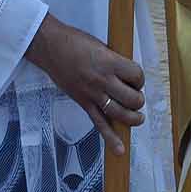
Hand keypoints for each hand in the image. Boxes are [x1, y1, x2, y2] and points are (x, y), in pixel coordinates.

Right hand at [25, 14, 144, 153]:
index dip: (140, 78)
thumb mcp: (101, 45)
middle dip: (138, 100)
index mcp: (110, 62)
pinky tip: (119, 149)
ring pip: (119, 113)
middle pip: (132, 98)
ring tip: (137, 118)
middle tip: (135, 96)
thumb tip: (127, 74)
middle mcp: (103, 80)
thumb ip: (115, 60)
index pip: (137, 76)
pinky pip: (99, 123)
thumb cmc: (75, 42)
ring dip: (133, 118)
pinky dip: (110, 138)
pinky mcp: (83, 103)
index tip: (136, 78)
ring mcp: (93, 94)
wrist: (50, 47)